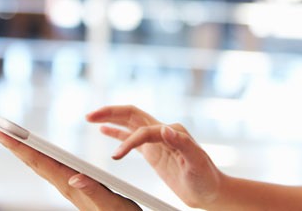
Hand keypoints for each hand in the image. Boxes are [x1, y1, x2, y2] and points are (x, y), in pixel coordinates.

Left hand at [0, 129, 141, 210]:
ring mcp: (69, 186)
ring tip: (10, 139)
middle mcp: (66, 184)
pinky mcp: (76, 187)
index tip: (0, 133)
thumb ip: (94, 190)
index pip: (39, 161)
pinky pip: (50, 168)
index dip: (18, 146)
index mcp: (70, 185)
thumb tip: (74, 177)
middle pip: (34, 161)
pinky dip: (39, 157)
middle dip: (14, 145)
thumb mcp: (111, 203)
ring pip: (40, 165)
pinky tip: (37, 154)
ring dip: (24, 150)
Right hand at [88, 105, 223, 208]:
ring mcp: (157, 140)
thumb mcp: (197, 163)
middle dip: (111, 112)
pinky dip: (117, 132)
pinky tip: (103, 129)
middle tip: (90, 115)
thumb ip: (182, 144)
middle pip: (132, 115)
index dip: (128, 141)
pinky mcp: (153, 151)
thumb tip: (166, 128)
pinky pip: (131, 137)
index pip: (143, 130)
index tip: (116, 157)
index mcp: (172, 132)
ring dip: (111, 118)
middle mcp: (163, 131)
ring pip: (129, 123)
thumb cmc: (206, 178)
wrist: (210, 190)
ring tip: (91, 118)